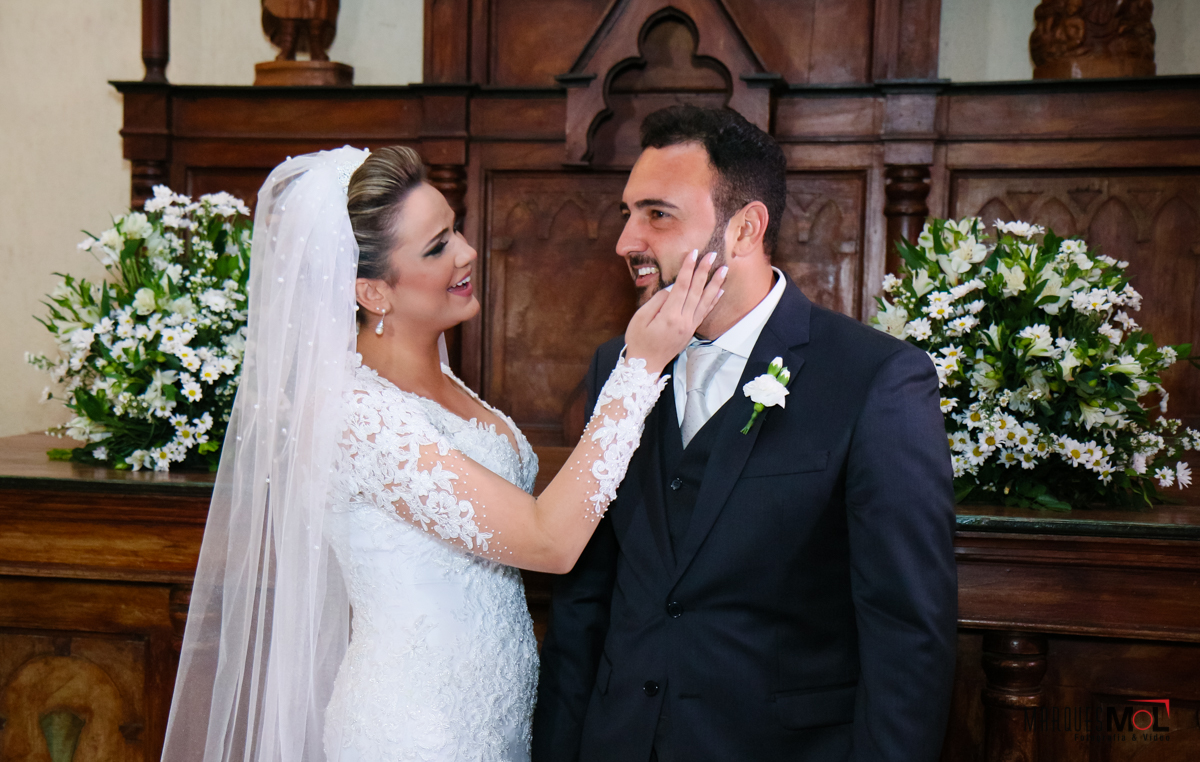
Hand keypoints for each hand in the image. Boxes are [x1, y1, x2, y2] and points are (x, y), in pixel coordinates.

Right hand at [624, 250, 726, 372]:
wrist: (646, 365)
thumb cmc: (638, 341)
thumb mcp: (640, 319)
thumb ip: (656, 302)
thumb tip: (671, 289)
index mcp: (669, 316)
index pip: (682, 286)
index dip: (688, 268)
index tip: (693, 254)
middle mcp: (684, 321)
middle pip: (696, 291)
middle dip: (704, 271)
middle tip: (712, 254)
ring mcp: (689, 326)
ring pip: (705, 301)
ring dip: (715, 284)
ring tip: (723, 269)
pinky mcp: (691, 331)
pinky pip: (705, 313)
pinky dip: (713, 301)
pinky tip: (720, 291)